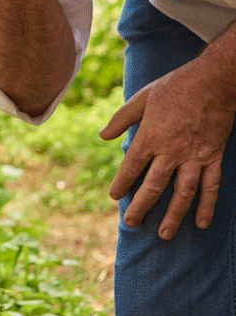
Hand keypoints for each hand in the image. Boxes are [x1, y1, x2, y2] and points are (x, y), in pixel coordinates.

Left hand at [100, 58, 234, 239]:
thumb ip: (122, 119)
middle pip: (154, 186)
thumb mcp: (142, 98)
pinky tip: (201, 223)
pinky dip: (206, 206)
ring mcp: (194, 157)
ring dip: (173, 216)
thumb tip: (102, 136)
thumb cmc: (174, 87)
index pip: (132, 167)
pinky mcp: (213, 157)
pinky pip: (211, 186)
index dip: (122, 184)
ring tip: (164, 234)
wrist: (212, 82)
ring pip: (183, 193)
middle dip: (141, 207)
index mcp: (151, 136)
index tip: (115, 196)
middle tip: (131, 223)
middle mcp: (171, 151)